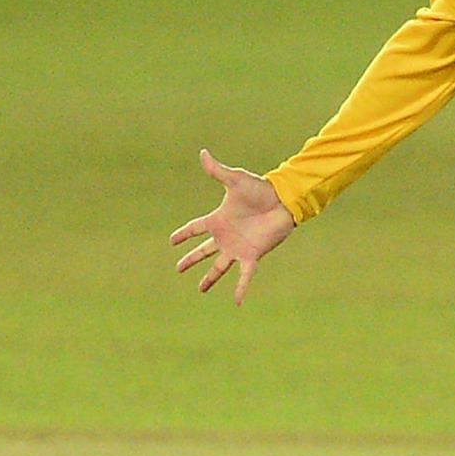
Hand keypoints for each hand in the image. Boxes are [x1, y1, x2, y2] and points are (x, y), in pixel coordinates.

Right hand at [169, 149, 295, 303]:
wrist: (283, 201)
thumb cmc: (260, 189)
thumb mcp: (235, 180)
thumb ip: (217, 171)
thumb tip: (202, 152)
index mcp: (219, 219)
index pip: (195, 228)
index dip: (183, 234)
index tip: (171, 241)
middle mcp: (226, 236)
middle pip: (203, 251)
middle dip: (191, 260)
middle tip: (178, 269)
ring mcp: (238, 248)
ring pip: (219, 267)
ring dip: (209, 279)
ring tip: (200, 290)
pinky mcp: (252, 256)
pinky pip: (244, 276)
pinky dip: (240, 288)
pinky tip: (237, 302)